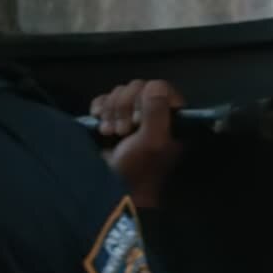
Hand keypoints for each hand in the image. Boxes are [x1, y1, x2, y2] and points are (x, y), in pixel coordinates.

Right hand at [90, 79, 186, 208]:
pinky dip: (100, 109)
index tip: (137, 119)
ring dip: (112, 112)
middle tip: (122, 131)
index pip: (160, 88)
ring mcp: (131, 115)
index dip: (145, 99)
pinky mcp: (112, 117)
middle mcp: (154, 114)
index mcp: (172, 119)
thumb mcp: (153, 141)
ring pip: (120, 93)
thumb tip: (154, 86)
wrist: (112, 187)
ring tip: (112, 133)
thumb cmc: (137, 169)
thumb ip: (157, 112)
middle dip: (124, 108)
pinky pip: (105, 99)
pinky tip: (100, 124)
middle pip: (137, 88)